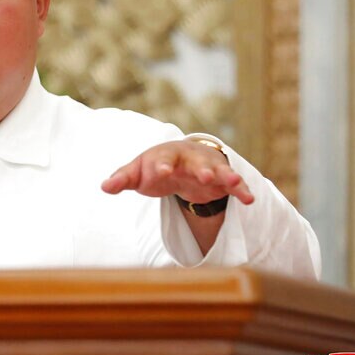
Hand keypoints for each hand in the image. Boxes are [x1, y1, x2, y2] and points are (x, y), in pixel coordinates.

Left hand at [100, 139, 253, 205]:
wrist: (180, 161)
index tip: (161, 172)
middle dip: (201, 169)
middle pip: (195, 162)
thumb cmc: (154, 166)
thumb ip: (123, 179)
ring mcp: (207, 167)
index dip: (161, 166)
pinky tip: (250, 199)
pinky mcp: (221, 179)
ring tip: (234, 182)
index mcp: (165, 156)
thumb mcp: (138, 172)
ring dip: (225, 175)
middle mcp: (188, 159)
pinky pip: (232, 183)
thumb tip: (104, 187)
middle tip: (206, 176)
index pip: (162, 159)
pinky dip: (241, 189)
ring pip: (218, 170)